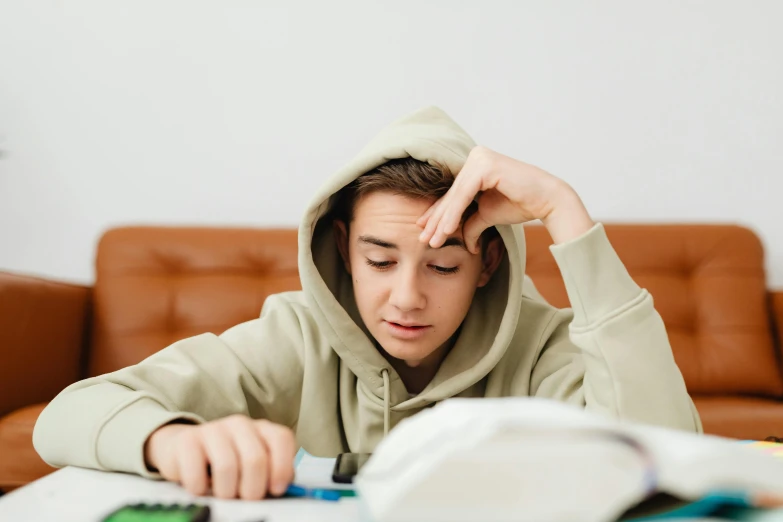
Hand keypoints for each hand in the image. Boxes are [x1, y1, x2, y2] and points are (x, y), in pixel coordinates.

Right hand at [144, 415, 295, 499]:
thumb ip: (272, 472)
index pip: (281, 439)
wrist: (186, 449)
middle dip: (253, 489)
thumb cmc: (228, 462)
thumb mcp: (253, 465)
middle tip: (246, 498)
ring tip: (223, 494)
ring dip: (226, 491)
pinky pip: (197, 472)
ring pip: (227, 467)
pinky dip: (200, 489)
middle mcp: (239, 424)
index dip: (282, 467)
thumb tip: (284, 489)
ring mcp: (213, 429)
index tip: (276, 490)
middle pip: (255, 459)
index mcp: (262, 429)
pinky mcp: (188, 441)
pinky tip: (201, 488)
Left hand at [417, 146, 594, 251]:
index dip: (437, 214)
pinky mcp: (486, 165)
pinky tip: (446, 230)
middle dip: (436, 220)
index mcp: (475, 164)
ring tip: (433, 241)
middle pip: (451, 195)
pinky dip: (454, 214)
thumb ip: (470, 222)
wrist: (547, 200)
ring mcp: (480, 158)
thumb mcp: (488, 214)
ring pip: (455, 196)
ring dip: (443, 221)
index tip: (425, 231)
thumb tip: (463, 242)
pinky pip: (464, 194)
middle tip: (424, 239)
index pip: (452, 193)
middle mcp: (475, 156)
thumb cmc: (520, 203)